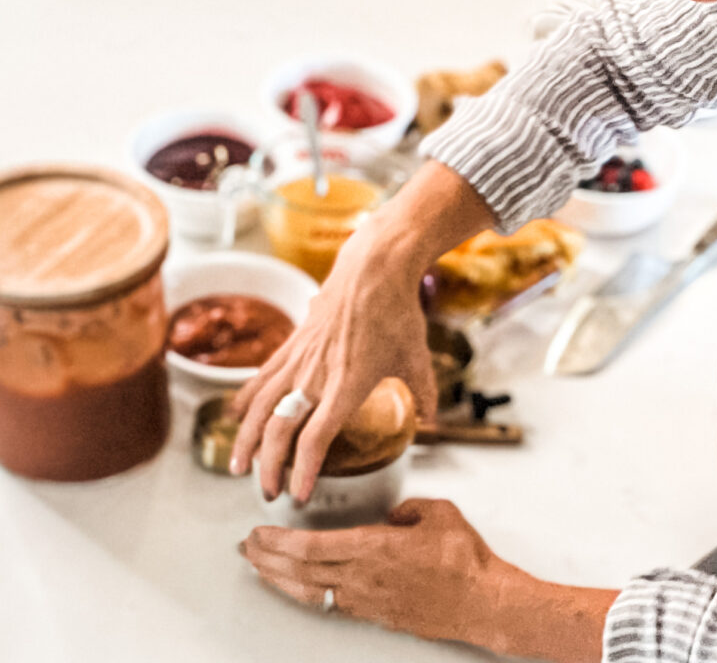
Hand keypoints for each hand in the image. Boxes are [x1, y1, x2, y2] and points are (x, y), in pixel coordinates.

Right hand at [228, 226, 435, 501]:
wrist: (374, 269)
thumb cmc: (398, 314)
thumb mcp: (417, 360)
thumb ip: (425, 396)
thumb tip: (432, 424)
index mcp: (348, 386)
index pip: (316, 439)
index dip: (304, 471)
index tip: (300, 496)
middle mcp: (316, 376)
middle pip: (280, 430)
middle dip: (269, 467)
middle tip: (267, 492)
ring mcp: (299, 359)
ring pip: (260, 406)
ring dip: (246, 440)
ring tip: (239, 466)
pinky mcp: (291, 344)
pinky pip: (261, 377)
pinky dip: (245, 400)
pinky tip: (236, 417)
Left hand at [241, 499, 508, 643]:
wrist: (483, 601)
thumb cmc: (465, 560)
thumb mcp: (439, 512)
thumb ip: (409, 508)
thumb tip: (392, 515)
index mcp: (375, 547)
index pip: (312, 547)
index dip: (279, 542)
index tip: (259, 532)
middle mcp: (364, 577)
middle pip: (301, 571)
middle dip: (267, 559)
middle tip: (246, 548)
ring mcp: (367, 600)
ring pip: (310, 592)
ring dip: (279, 580)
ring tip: (259, 568)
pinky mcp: (376, 614)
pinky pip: (330, 604)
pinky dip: (305, 594)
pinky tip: (298, 588)